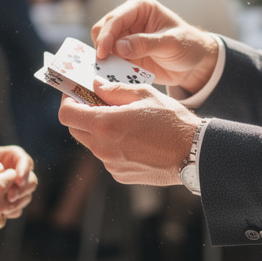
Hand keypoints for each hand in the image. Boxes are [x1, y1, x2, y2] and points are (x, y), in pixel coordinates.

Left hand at [0, 145, 37, 204]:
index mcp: (14, 156)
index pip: (26, 161)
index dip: (24, 171)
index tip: (17, 180)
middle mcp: (19, 171)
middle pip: (31, 180)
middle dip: (22, 190)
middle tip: (10, 197)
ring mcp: (17, 186)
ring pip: (27, 195)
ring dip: (18, 203)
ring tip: (5, 209)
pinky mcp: (12, 199)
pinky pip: (18, 206)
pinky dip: (13, 210)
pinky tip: (3, 213)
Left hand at [58, 80, 200, 185]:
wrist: (194, 153)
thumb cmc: (171, 120)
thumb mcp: (144, 94)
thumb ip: (114, 90)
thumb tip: (95, 85)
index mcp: (105, 124)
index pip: (67, 114)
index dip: (68, 100)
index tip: (76, 92)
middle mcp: (103, 148)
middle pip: (75, 129)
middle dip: (81, 114)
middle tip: (96, 102)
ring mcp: (111, 164)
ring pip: (92, 143)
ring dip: (99, 130)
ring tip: (122, 120)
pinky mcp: (120, 175)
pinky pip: (107, 156)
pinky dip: (112, 145)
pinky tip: (134, 138)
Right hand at [91, 0, 219, 92]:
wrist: (194, 64)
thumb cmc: (188, 45)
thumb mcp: (171, 43)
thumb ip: (146, 44)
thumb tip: (118, 47)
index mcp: (140, 7)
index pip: (116, 18)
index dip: (106, 35)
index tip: (103, 53)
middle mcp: (128, 19)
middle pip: (102, 30)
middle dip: (101, 47)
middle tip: (104, 65)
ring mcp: (124, 36)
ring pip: (102, 46)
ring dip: (104, 59)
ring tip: (109, 73)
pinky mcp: (123, 54)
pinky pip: (109, 61)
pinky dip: (109, 68)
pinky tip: (113, 76)